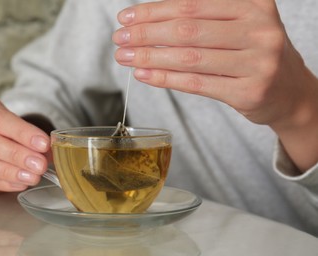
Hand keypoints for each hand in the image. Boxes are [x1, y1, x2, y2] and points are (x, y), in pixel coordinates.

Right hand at [0, 96, 49, 193]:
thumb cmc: (8, 131)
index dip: (22, 132)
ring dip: (9, 171)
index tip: (43, 144)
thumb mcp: (21, 127)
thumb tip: (52, 152)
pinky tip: (20, 183)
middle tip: (39, 165)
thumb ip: (35, 139)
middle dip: (15, 154)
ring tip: (33, 177)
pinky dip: (2, 183)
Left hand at [113, 0, 317, 170]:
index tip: (126, 17)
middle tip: (120, 39)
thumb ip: (204, 18)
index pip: (192, 4)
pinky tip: (144, 75)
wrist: (290, 92)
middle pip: (188, 29)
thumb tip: (151, 20)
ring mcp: (258, 62)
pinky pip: (197, 83)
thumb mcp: (240, 26)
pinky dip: (165, 78)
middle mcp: (260, 30)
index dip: (154, 11)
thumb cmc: (255, 55)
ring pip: (189, 57)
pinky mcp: (249, 92)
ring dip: (150, 56)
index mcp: (253, 5)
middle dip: (146, 34)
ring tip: (125, 57)